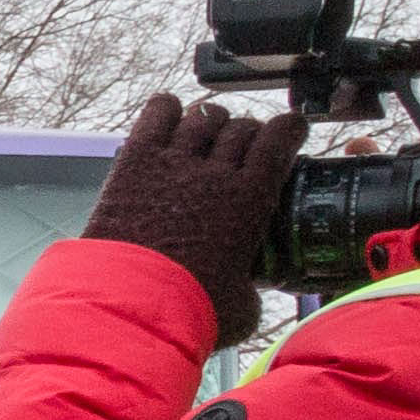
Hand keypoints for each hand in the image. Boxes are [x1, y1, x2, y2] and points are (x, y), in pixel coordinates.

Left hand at [81, 91, 309, 346]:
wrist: (130, 304)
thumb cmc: (187, 309)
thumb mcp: (241, 307)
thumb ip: (250, 292)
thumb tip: (249, 296)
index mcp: (251, 198)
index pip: (280, 137)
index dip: (289, 128)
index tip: (289, 132)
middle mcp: (216, 171)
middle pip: (241, 126)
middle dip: (246, 132)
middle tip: (239, 148)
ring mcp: (175, 161)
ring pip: (203, 115)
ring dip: (209, 122)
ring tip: (204, 137)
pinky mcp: (135, 161)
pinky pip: (158, 111)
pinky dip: (166, 109)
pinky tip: (168, 121)